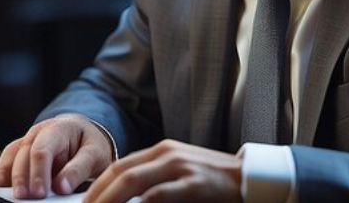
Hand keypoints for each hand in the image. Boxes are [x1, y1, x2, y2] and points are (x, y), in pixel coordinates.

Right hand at [0, 114, 114, 198]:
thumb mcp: (94, 154)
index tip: (40, 193)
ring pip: (13, 155)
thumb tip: (61, 188)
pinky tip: (3, 186)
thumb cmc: (89, 145)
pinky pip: (8, 159)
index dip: (39, 173)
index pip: (43, 150)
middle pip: (25, 154)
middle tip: (24, 197)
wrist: (82, 134)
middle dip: (23, 177)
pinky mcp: (21, 150)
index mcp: (59, 128)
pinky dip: (4, 172)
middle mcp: (39, 132)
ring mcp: (28, 140)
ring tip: (13, 195)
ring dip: (10, 176)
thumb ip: (78, 170)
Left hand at [83, 140, 241, 202]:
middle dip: (97, 196)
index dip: (97, 186)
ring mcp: (180, 167)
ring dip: (110, 201)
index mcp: (161, 151)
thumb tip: (125, 200)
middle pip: (120, 173)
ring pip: (133, 181)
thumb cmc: (212, 182)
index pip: (119, 166)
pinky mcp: (194, 183)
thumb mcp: (179, 174)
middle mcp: (167, 154)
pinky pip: (159, 195)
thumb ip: (154, 181)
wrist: (251, 178)